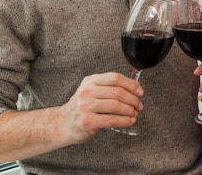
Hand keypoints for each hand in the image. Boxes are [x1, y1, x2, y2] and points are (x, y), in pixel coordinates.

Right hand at [0, 72, 143, 162]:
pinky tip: (129, 121)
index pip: (115, 78)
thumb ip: (107, 87)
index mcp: (90, 81)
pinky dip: (124, 120)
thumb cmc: (81, 108)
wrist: (62, 124)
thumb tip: (134, 89)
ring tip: (135, 113)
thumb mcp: (91, 91)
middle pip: (118, 92)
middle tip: (139, 105)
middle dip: (133, 99)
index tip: (140, 91)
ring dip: (130, 110)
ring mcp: (86, 106)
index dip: (131, 84)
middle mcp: (87, 91)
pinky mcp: (87, 121)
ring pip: (116, 105)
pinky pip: (112, 119)